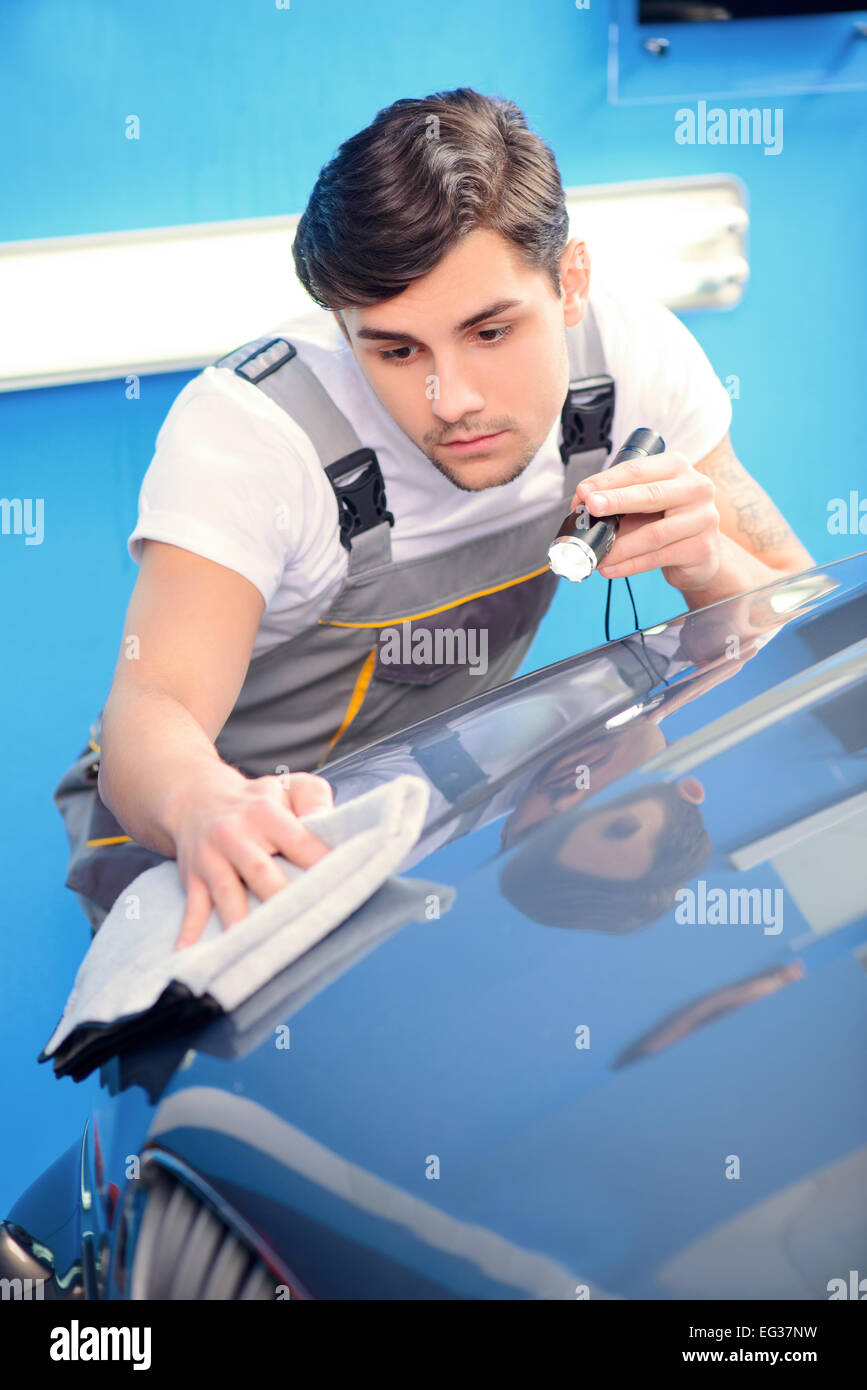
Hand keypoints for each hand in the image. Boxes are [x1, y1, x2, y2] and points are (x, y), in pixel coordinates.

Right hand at [166, 767, 334, 950]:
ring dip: (237, 918)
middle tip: (304, 926)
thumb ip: (314, 800)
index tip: (343, 889)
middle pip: (261, 872)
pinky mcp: (193, 877)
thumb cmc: (256, 801)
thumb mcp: (289, 786)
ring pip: (227, 892)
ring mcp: (212, 858)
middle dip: (281, 899)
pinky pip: (192, 906)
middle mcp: (236, 834)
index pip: (301, 842)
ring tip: (250, 943)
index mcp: (266, 813)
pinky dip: (190, 929)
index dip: (322, 865)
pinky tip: (189, 950)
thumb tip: (329, 823)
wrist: (197, 800)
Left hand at [571, 448, 721, 593]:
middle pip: (650, 495)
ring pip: (653, 534)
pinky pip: (658, 557)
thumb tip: (581, 506)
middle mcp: (696, 488)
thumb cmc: (667, 521)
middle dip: (615, 501)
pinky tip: (611, 568)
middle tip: (590, 508)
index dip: (608, 480)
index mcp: (676, 467)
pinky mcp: (702, 548)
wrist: (700, 553)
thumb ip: (619, 501)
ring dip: (620, 546)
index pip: (638, 470)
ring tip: (598, 554)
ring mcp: (703, 518)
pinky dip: (630, 565)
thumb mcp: (644, 503)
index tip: (583, 491)